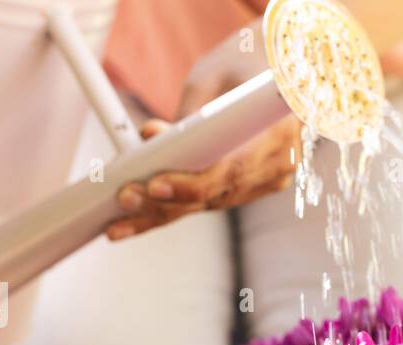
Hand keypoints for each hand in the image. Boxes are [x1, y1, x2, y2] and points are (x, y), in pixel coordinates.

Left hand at [107, 21, 294, 240]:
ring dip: (163, 213)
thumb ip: (188, 114)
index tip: (154, 185)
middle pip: (215, 196)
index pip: (230, 171)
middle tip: (123, 201)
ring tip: (120, 220)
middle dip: (164, 203)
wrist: (282, 71)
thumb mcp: (213, 76)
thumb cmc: (246, 65)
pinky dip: (176, 206)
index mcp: (277, 133)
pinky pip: (211, 201)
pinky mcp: (253, 187)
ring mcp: (268, 181)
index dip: (191, 184)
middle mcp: (278, 165)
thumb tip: (152, 139)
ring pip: (209, 205)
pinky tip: (140, 217)